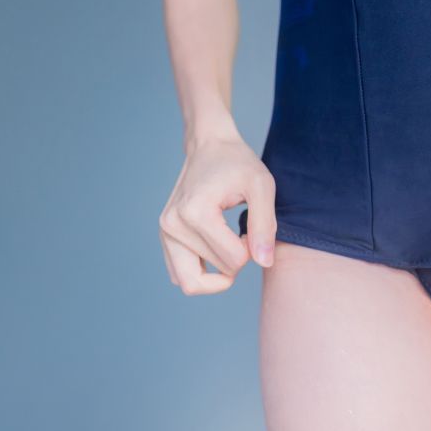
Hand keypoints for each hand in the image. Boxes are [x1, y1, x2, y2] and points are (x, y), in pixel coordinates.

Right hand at [159, 135, 276, 294]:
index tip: (253, 227)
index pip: (234, 261)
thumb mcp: (262, 186)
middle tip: (244, 234)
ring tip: (230, 242)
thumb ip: (265, 225)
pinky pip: (180, 276)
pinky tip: (217, 249)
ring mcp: (165, 232)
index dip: (253, 250)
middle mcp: (172, 225)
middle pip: (216, 274)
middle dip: (237, 261)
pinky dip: (202, 273)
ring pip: (192, 283)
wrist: (209, 147)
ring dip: (219, 272)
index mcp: (195, 213)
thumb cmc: (238, 164)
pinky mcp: (164, 238)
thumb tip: (264, 263)